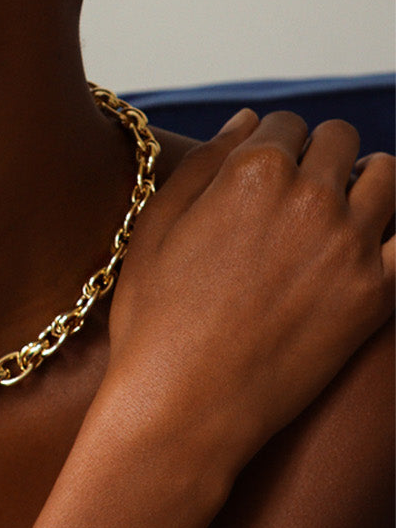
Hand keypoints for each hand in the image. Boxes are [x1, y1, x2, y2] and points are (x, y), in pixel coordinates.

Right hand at [103, 109, 393, 470]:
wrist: (186, 406)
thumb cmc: (157, 319)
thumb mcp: (156, 226)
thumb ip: (203, 163)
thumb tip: (247, 121)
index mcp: (252, 171)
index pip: (285, 123)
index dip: (273, 142)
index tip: (267, 169)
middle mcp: (309, 196)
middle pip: (341, 140)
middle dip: (321, 155)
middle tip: (302, 190)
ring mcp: (350, 245)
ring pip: (388, 176)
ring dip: (367, 181)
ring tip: (344, 208)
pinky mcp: (376, 294)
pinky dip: (393, 234)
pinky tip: (369, 247)